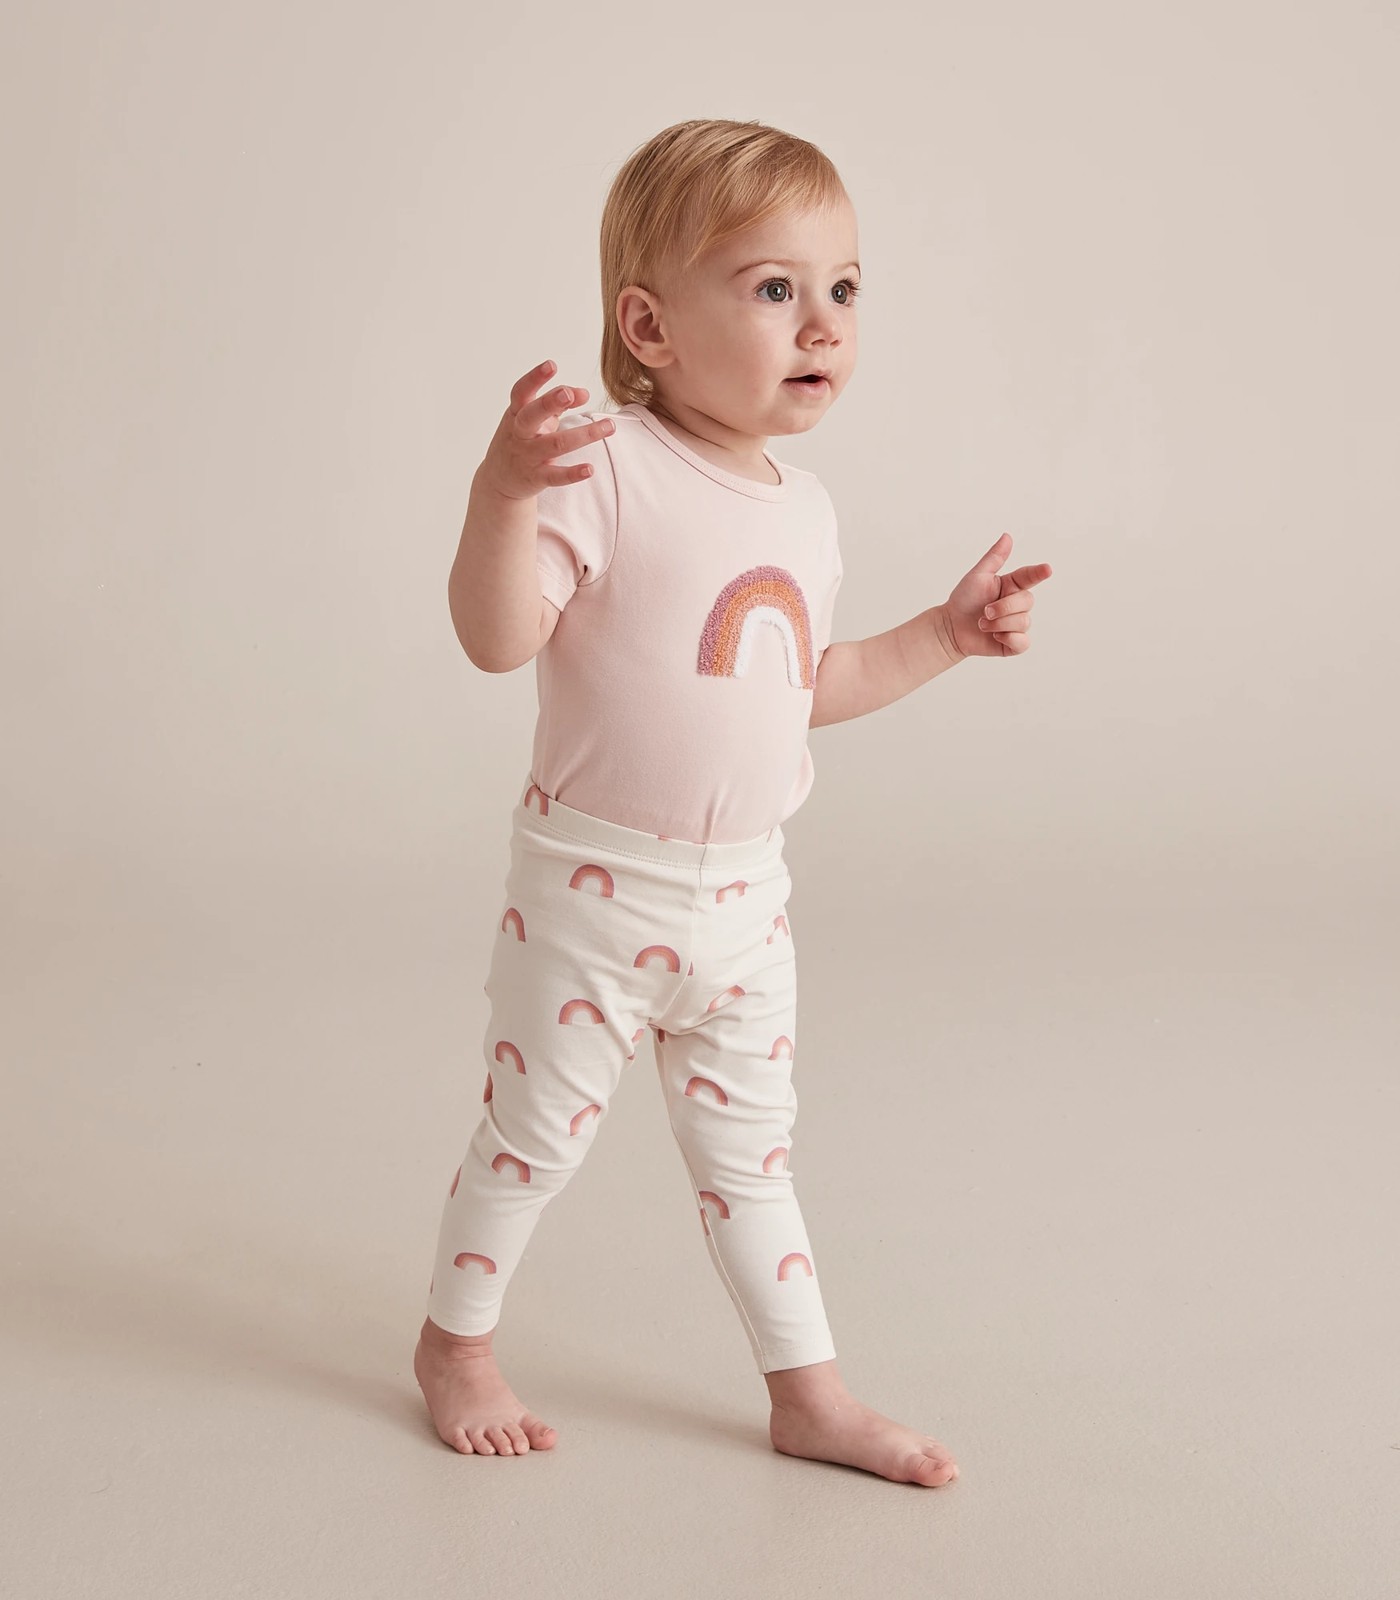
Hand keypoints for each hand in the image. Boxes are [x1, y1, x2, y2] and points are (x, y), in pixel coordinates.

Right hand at [474, 359, 615, 501]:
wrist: (498, 481)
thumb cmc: (521, 440)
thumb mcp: (534, 418)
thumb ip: (559, 402)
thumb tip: (584, 392)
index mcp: (517, 413)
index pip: (522, 392)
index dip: (535, 378)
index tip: (551, 365)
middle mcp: (519, 433)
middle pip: (532, 415)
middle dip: (549, 403)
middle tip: (568, 394)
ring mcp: (527, 456)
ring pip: (555, 444)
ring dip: (584, 435)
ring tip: (609, 426)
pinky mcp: (535, 478)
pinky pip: (555, 476)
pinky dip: (572, 473)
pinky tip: (590, 469)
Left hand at [940, 533, 1052, 659]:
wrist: (951, 628)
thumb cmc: (964, 600)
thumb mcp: (978, 576)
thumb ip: (994, 557)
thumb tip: (1007, 536)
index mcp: (1012, 585)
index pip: (1030, 577)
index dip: (1039, 572)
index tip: (1047, 569)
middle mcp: (1018, 604)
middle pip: (1027, 602)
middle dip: (1003, 607)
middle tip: (984, 611)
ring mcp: (1017, 624)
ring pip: (1023, 622)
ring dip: (998, 624)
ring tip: (982, 624)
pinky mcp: (1014, 643)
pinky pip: (1022, 642)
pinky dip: (1007, 638)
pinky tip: (994, 636)